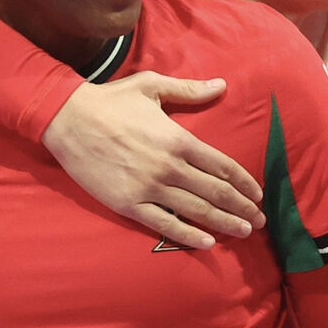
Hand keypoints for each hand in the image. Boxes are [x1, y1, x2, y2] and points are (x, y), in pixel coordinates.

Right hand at [40, 72, 264, 249]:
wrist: (68, 119)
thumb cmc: (111, 100)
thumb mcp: (153, 86)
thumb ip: (189, 90)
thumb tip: (222, 85)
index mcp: (179, 139)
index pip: (222, 166)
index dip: (244, 182)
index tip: (258, 194)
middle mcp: (170, 167)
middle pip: (216, 192)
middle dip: (242, 208)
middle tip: (260, 221)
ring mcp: (149, 188)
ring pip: (196, 211)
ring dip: (224, 223)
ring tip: (243, 231)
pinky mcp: (128, 204)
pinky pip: (164, 223)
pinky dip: (188, 234)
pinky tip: (207, 242)